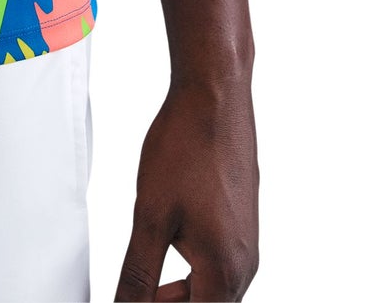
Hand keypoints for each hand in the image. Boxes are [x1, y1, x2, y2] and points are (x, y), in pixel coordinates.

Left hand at [115, 78, 257, 299]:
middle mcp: (244, 264)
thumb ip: (138, 274)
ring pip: (213, 289)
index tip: (134, 298)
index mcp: (225, 272)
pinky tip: (168, 250)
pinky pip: (220, 264)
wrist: (215, 98)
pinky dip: (192, 271)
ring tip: (144, 283)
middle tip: (134, 294)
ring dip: (179, 294)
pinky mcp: (243, 223)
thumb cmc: (186, 148)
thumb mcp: (151, 217)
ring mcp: (247, 243)